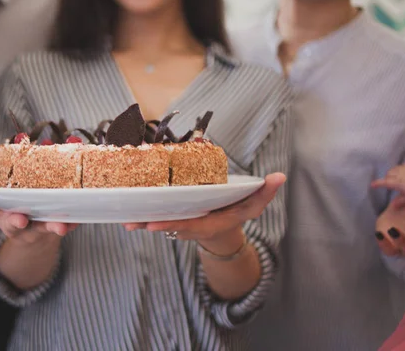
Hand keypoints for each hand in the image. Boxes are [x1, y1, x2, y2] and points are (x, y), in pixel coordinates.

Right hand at [0, 187, 77, 243]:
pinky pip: (61, 229)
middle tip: (20, 220)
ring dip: (51, 227)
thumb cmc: (17, 208)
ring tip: (61, 227)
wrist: (34, 237)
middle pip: (12, 223)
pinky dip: (70, 225)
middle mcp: (13, 223)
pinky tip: (77, 221)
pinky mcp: (51, 232)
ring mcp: (33, 230)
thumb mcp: (4, 202)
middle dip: (15, 221)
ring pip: (41, 229)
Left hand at [123, 173, 285, 253]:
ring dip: (142, 220)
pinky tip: (126, 210)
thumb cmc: (237, 212)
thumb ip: (265, 192)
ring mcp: (180, 221)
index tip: (155, 223)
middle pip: (169, 225)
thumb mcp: (253, 204)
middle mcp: (192, 225)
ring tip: (125, 218)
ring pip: (159, 222)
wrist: (223, 227)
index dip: (172, 225)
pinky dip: (143, 212)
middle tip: (134, 220)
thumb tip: (279, 177)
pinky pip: (156, 214)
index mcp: (209, 223)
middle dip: (151, 223)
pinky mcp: (172, 215)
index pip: (190, 225)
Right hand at [372, 164, 404, 207]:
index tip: (372, 185)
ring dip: (392, 172)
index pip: (383, 183)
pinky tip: (403, 170)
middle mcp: (398, 175)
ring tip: (394, 175)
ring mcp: (404, 169)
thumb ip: (400, 202)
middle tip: (388, 182)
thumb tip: (392, 206)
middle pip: (388, 174)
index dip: (377, 184)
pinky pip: (402, 165)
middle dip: (386, 177)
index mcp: (395, 183)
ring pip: (394, 169)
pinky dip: (400, 168)